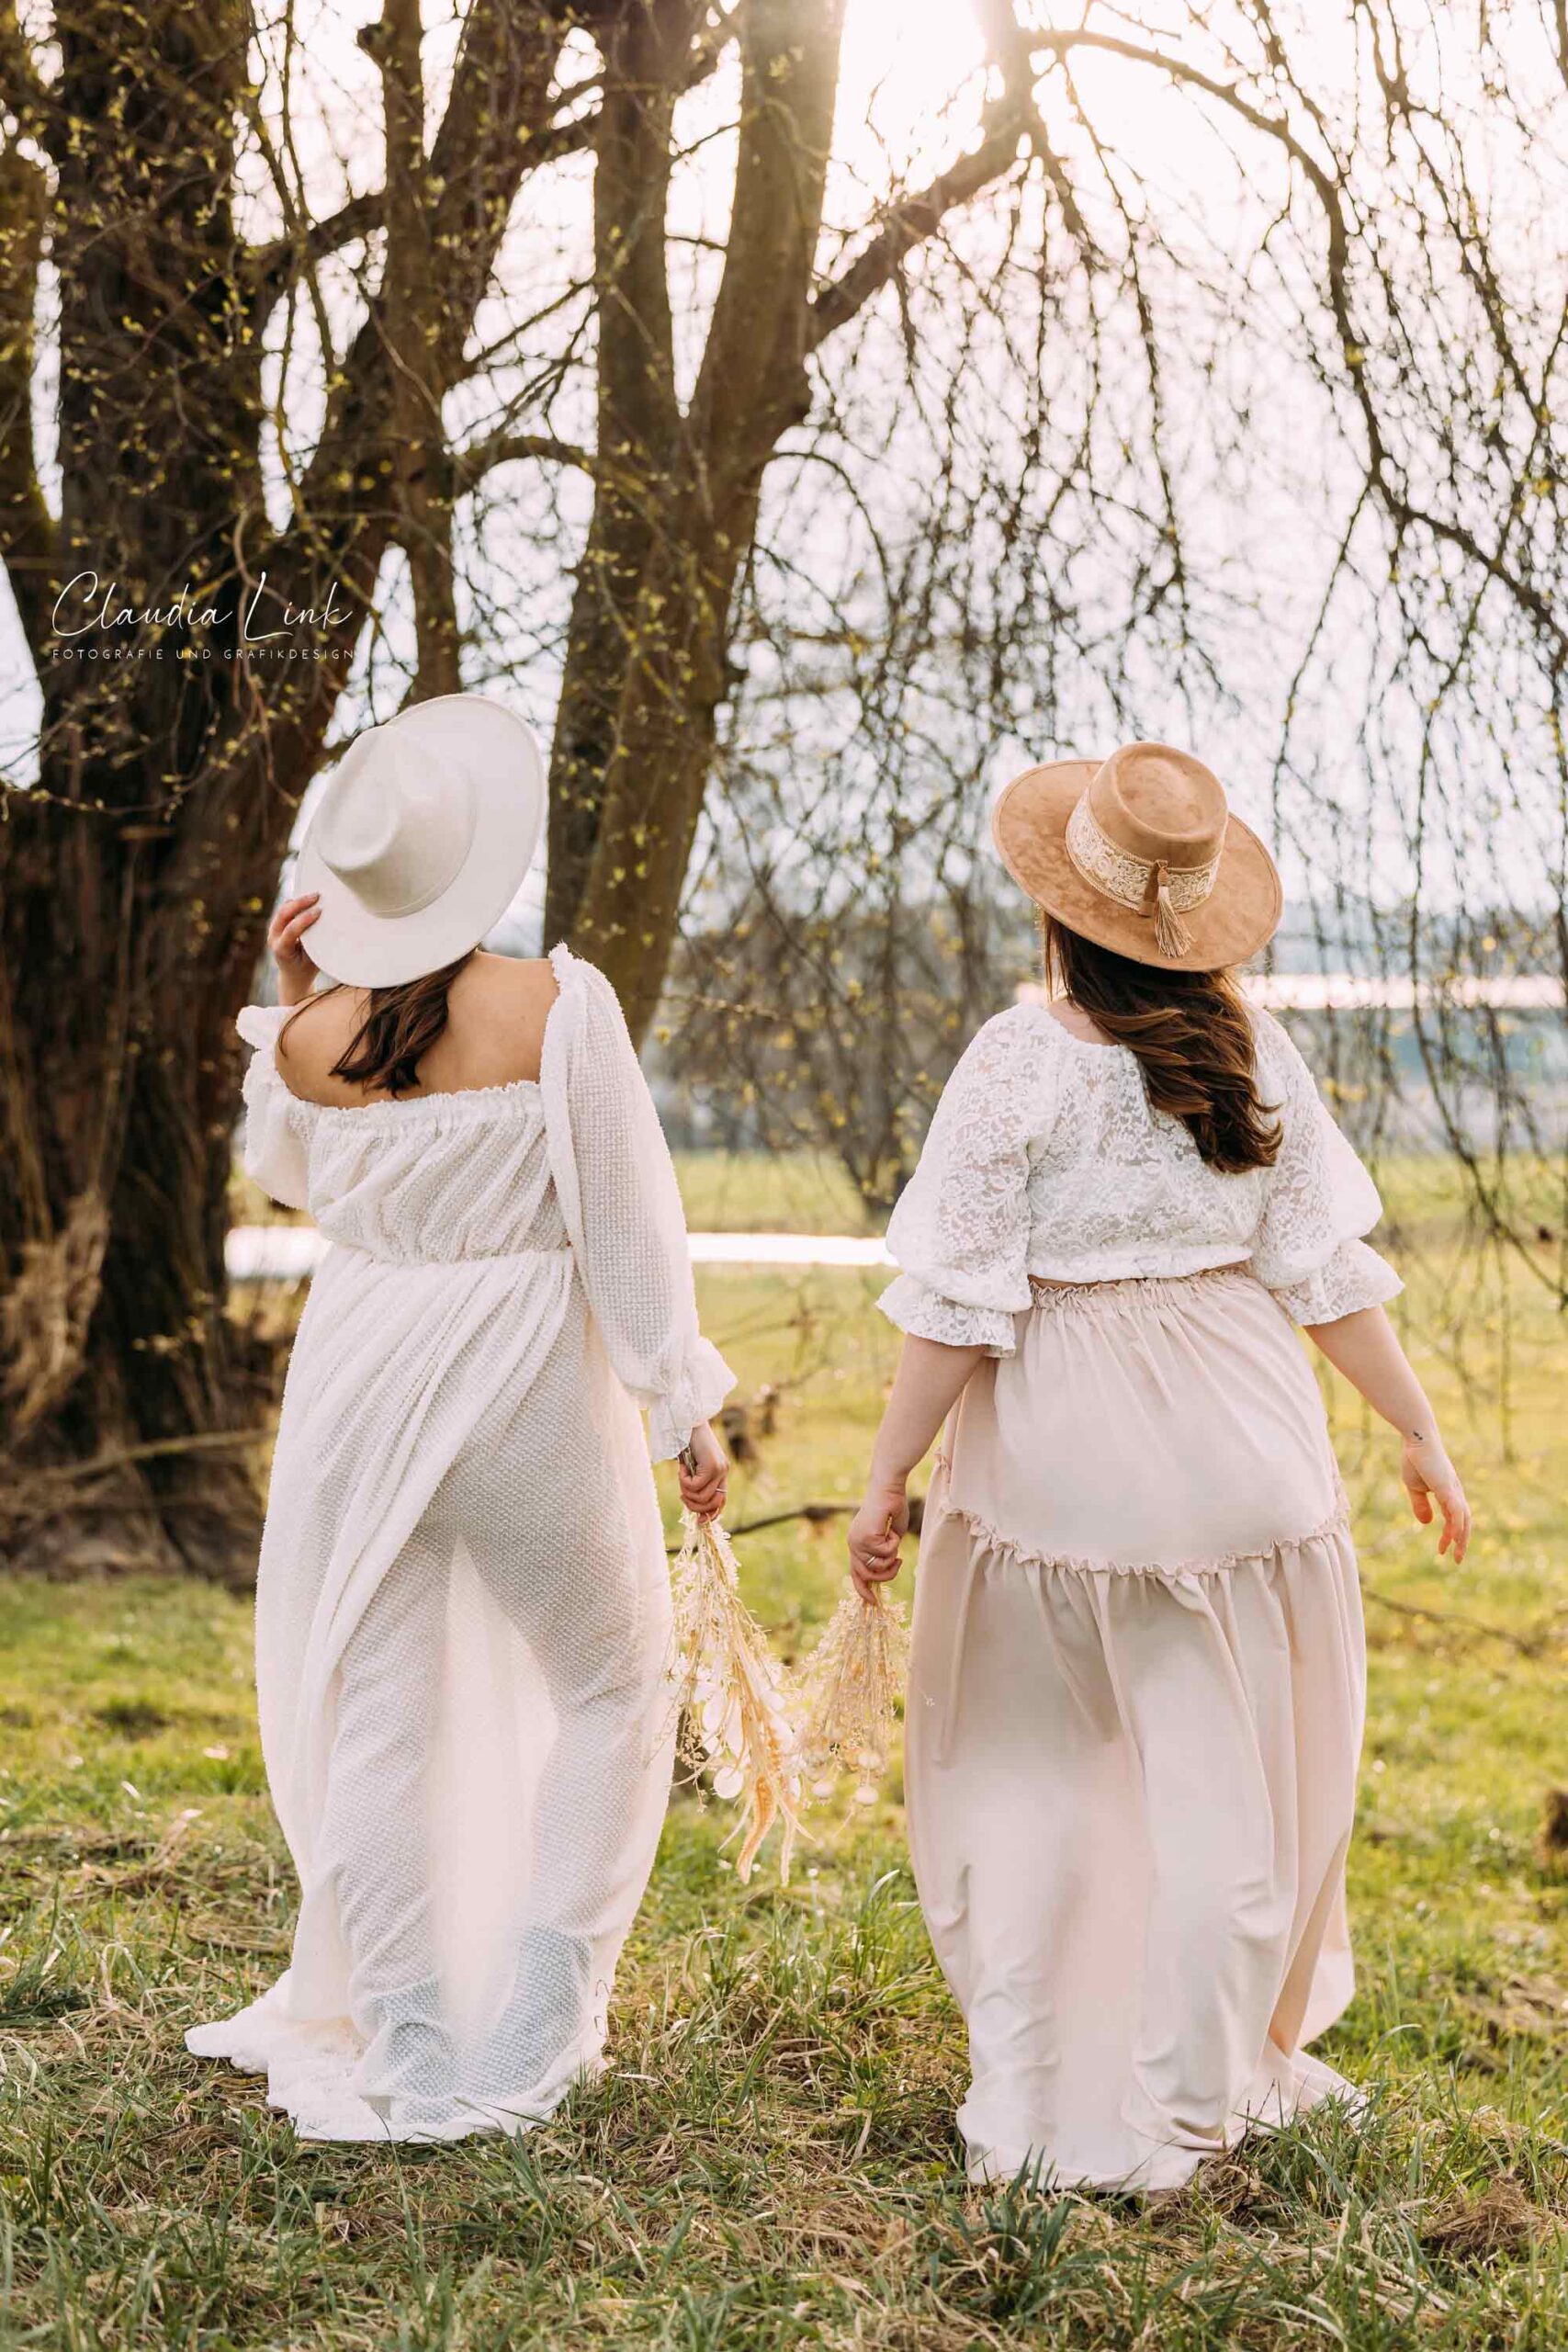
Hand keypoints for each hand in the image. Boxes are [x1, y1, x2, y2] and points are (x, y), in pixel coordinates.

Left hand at [268, 892, 320, 1006]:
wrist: (293, 977)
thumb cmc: (306, 969)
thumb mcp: (312, 960)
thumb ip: (314, 943)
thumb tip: (324, 924)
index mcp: (281, 950)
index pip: (291, 930)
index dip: (305, 919)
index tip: (319, 911)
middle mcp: (273, 938)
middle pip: (283, 914)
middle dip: (300, 903)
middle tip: (316, 896)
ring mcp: (273, 931)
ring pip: (282, 909)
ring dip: (298, 901)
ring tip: (314, 895)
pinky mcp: (277, 925)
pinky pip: (284, 910)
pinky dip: (295, 903)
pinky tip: (308, 899)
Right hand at [677, 1423, 727, 1521]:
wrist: (688, 1421)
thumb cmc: (686, 1443)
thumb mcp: (692, 1468)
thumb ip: (696, 1484)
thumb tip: (694, 1507)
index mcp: (721, 1474)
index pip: (721, 1503)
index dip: (710, 1514)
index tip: (698, 1521)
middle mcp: (724, 1472)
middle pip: (712, 1504)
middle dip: (694, 1505)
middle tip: (682, 1494)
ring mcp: (720, 1469)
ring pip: (702, 1496)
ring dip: (686, 1491)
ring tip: (682, 1477)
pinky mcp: (712, 1465)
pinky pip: (696, 1485)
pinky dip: (684, 1481)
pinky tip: (682, 1468)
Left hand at [847, 1478, 910, 1601]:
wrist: (889, 1488)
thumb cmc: (892, 1507)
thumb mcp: (890, 1536)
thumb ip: (886, 1552)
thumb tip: (888, 1566)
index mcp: (856, 1544)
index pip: (855, 1573)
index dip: (863, 1589)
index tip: (872, 1602)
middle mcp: (853, 1544)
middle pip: (867, 1575)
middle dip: (887, 1574)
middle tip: (899, 1562)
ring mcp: (857, 1541)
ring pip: (877, 1566)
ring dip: (892, 1557)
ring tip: (894, 1539)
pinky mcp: (866, 1537)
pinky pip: (886, 1553)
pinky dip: (894, 1544)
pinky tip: (891, 1528)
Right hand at [1401, 1430, 1470, 1562]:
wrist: (1416, 1438)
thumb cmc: (1415, 1458)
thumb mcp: (1415, 1487)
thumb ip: (1420, 1505)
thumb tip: (1426, 1523)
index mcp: (1448, 1492)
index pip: (1454, 1518)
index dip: (1450, 1535)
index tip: (1442, 1551)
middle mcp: (1455, 1492)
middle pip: (1465, 1521)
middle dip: (1462, 1542)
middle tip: (1457, 1560)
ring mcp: (1453, 1489)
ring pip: (1464, 1519)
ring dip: (1461, 1538)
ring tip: (1457, 1555)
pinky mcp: (1448, 1487)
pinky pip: (1456, 1510)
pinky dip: (1457, 1525)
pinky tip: (1454, 1537)